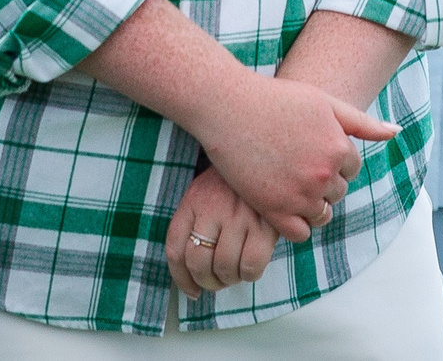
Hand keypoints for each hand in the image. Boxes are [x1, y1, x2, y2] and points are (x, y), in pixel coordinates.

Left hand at [166, 169, 281, 297]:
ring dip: (228, 280)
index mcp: (193, 201)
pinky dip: (249, 274)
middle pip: (198, 263)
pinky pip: (251, 265)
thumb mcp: (205, 192)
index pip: (176, 250)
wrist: (266, 152)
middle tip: (216, 283)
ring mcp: (239, 216)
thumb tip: (192, 277)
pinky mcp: (266, 223)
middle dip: (206, 282)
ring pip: (224, 267)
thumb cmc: (235, 182)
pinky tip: (251, 267)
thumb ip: (195, 224)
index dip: (181, 279)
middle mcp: (212, 208)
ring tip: (234, 274)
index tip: (191, 290)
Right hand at [189, 71, 395, 242]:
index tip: (312, 150)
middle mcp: (324, 175)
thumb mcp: (325, 103)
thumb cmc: (278, 100)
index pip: (352, 169)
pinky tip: (283, 203)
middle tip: (297, 165)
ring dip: (312, 204)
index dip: (334, 161)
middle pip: (338, 192)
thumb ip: (362, 122)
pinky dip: (297, 223)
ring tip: (291, 184)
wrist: (230, 108)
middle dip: (324, 182)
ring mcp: (299, 195)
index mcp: (339, 148)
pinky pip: (300, 233)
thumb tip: (396, 132)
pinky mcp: (274, 210)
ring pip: (322, 215)